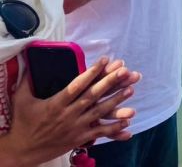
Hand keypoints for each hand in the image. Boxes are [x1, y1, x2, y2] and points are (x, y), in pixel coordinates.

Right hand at [0, 57, 139, 165]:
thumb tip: (30, 63)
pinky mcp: (78, 139)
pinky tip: (127, 121)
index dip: (92, 72)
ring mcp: (75, 128)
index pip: (77, 85)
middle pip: (92, 96)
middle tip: (124, 70)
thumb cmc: (22, 123)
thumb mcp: (22, 100)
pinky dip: (113, 128)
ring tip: (131, 89)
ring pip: (99, 113)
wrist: (22, 151)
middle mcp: (67, 115)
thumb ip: (27, 81)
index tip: (105, 59)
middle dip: (109, 82)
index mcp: (56, 103)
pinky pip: (98, 133)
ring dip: (116, 101)